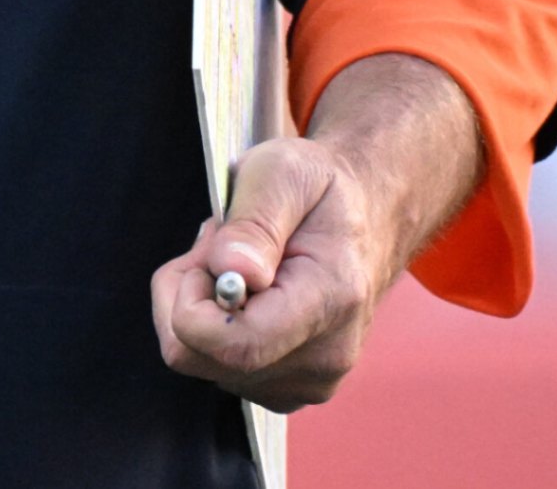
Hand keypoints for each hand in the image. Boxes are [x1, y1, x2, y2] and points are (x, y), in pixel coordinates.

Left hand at [151, 53, 483, 413]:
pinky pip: (220, 369)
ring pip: (204, 365)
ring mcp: (310, 382)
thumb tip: (225, 273)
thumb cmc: (323, 182)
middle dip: (191, 292)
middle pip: (200, 357)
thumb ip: (252, 220)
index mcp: (328, 302)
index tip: (197, 251)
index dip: (186, 304)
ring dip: (204, 304)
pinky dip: (217, 322)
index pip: (229, 343)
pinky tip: (244, 284)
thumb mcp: (284, 168)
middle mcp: (325, 359)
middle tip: (222, 238)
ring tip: (239, 255)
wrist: (370, 207)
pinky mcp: (293, 387)